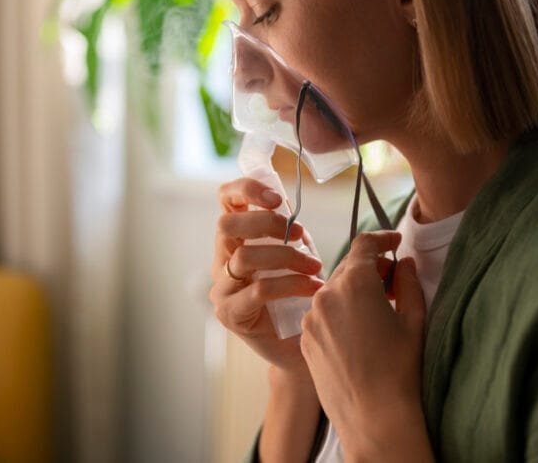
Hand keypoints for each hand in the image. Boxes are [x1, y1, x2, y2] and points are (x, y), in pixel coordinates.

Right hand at [209, 177, 324, 376]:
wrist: (300, 348)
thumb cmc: (299, 296)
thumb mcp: (297, 255)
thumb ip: (291, 232)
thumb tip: (294, 206)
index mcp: (235, 240)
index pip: (226, 200)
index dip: (246, 189)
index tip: (277, 198)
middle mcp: (221, 261)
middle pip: (227, 225)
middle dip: (267, 223)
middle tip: (301, 234)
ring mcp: (222, 289)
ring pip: (245, 258)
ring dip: (287, 256)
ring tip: (315, 266)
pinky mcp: (230, 314)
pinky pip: (258, 290)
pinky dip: (291, 284)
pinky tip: (313, 288)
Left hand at [300, 231, 429, 460]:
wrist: (374, 418)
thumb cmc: (400, 370)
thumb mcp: (413, 320)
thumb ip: (408, 283)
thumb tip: (404, 263)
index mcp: (354, 284)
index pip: (365, 244)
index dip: (383, 238)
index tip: (395, 242)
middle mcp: (326, 295)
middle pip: (348, 267)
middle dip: (370, 269)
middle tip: (394, 282)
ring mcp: (311, 317)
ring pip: (333, 291)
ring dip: (353, 292)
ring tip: (377, 312)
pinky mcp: (305, 338)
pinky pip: (322, 313)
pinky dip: (339, 313)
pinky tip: (358, 332)